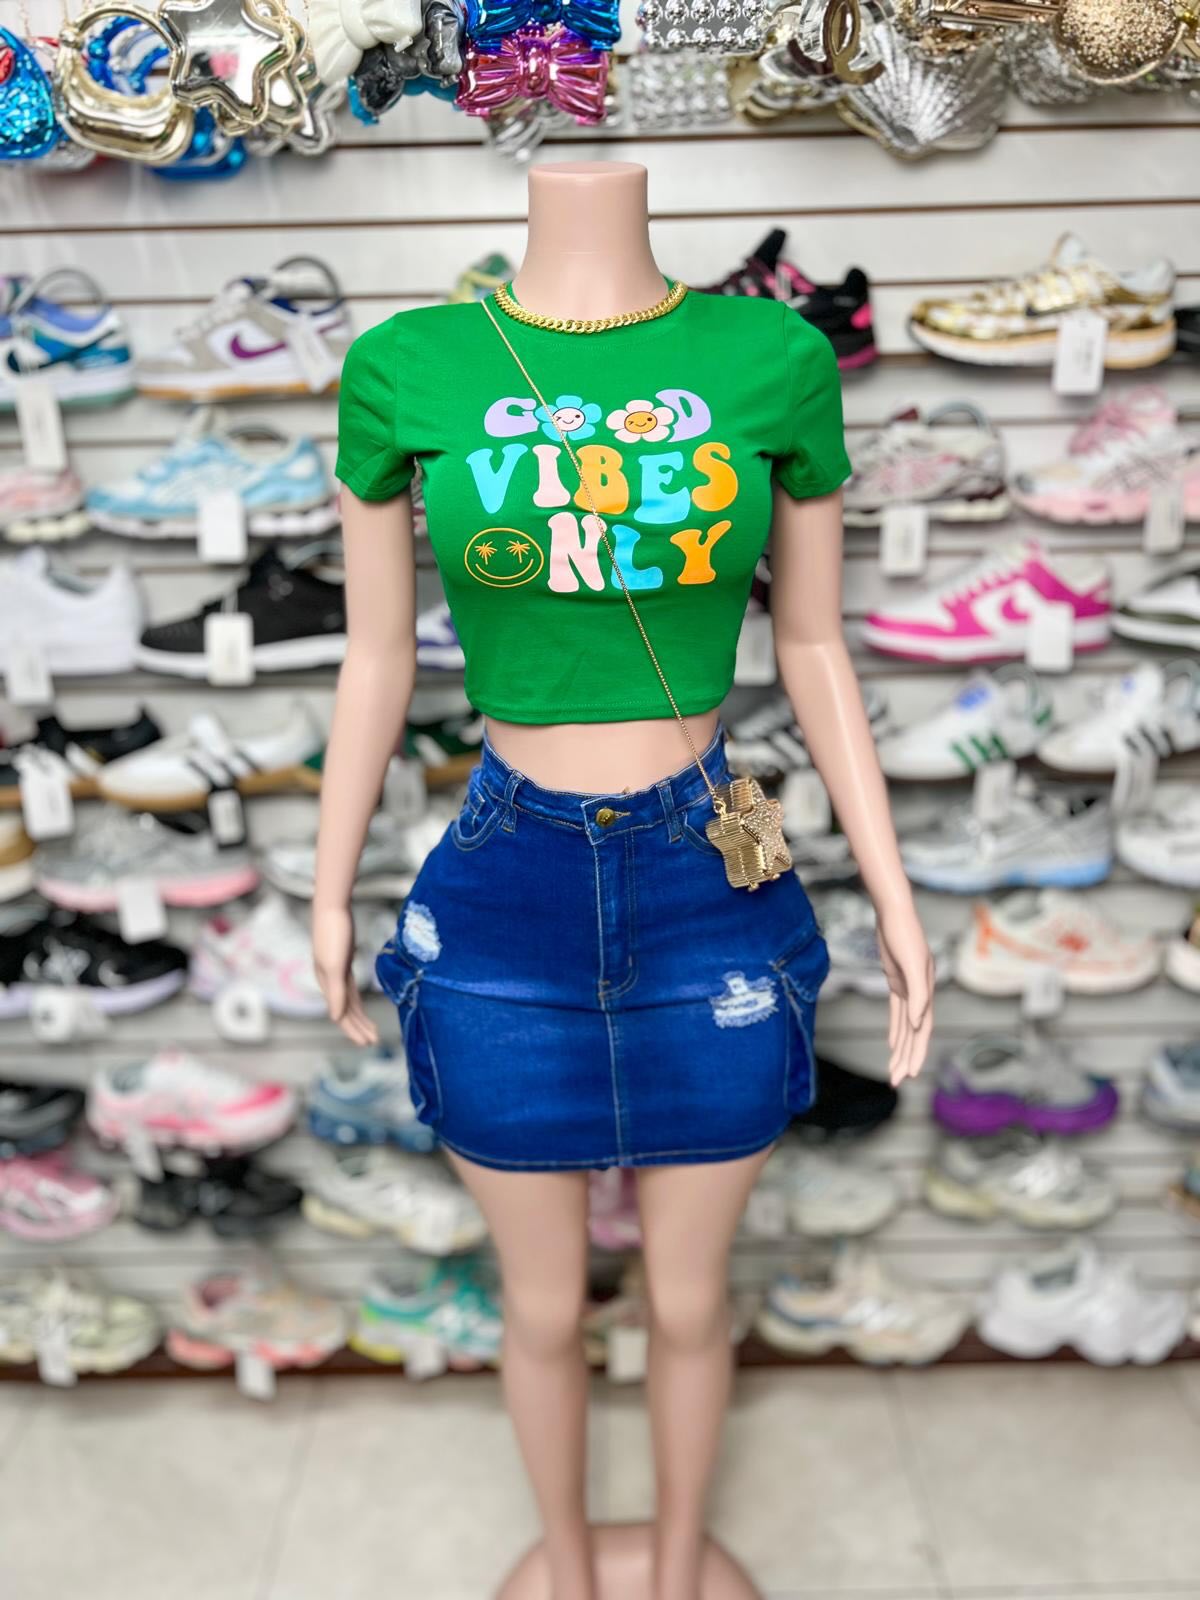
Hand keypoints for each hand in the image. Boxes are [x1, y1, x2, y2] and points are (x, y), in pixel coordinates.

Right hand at [313, 903, 377, 1046]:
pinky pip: (350, 989)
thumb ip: (336, 992)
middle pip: (345, 1011)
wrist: (332, 908)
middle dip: (358, 1027)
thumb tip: (335, 1018)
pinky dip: (356, 1000)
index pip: (341, 1015)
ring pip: (348, 1001)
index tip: (368, 1042)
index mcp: (327, 984)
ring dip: (359, 1017)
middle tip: (373, 1041)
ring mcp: (336, 972)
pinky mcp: (344, 962)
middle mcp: (329, 981)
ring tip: (371, 1030)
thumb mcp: (335, 965)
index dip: (353, 1030)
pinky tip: (361, 1006)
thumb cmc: (333, 934)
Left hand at [876, 898, 933, 1087]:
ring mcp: (909, 987)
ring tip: (893, 1070)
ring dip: (900, 1048)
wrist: (893, 912)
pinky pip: (896, 1011)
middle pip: (914, 1033)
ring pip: (905, 1025)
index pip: (922, 1029)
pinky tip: (892, 1042)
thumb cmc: (904, 934)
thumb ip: (917, 995)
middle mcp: (920, 993)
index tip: (911, 1073)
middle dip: (906, 1057)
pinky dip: (895, 1028)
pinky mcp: (896, 981)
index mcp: (926, 992)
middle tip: (897, 1081)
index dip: (917, 1051)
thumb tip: (917, 1025)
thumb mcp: (912, 964)